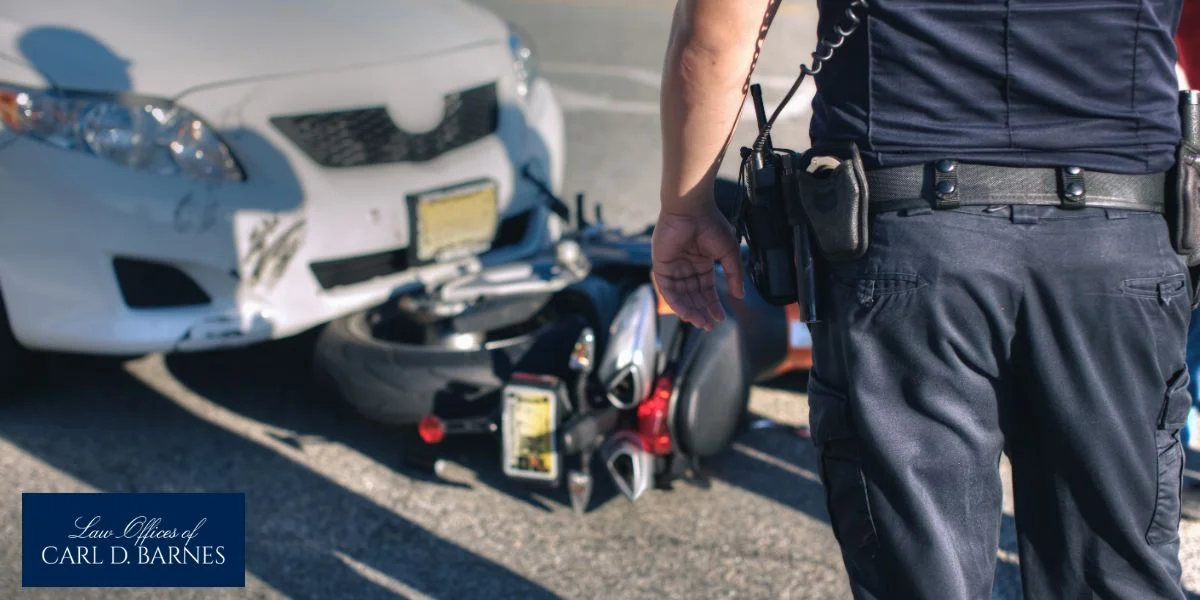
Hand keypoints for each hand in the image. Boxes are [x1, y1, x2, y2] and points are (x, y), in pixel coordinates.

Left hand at [651, 202, 745, 330]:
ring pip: (681, 296)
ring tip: (700, 323)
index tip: (720, 318)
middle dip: (702, 311)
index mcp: (701, 262)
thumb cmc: (711, 225)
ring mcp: (673, 267)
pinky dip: (676, 302)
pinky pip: (668, 289)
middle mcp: (686, 267)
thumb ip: (734, 274)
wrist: (691, 208)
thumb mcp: (728, 252)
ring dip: (690, 311)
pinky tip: (686, 313)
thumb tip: (740, 295)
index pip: (706, 289)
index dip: (713, 304)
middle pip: (694, 295)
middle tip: (709, 326)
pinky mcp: (661, 266)